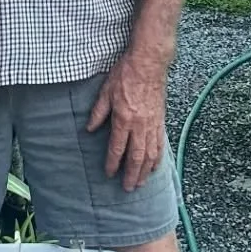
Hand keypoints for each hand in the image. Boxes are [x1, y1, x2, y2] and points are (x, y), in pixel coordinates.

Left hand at [86, 51, 167, 192]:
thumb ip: (98, 112)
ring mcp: (152, 123)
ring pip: (150, 153)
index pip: (117, 147)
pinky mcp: (160, 119)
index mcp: (123, 118)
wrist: (148, 62)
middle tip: (127, 189)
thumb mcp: (105, 91)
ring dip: (145, 171)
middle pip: (136, 156)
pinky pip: (160, 143)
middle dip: (131, 175)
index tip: (109, 174)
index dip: (113, 163)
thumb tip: (89, 129)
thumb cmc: (125, 74)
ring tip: (141, 183)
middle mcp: (140, 125)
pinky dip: (158, 157)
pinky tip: (155, 166)